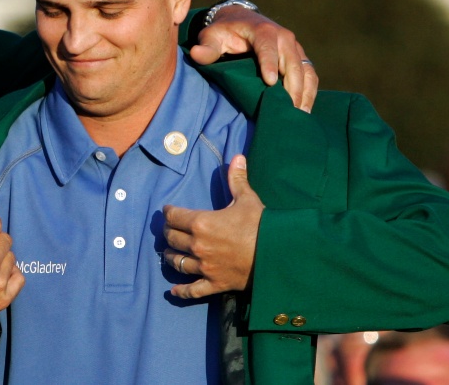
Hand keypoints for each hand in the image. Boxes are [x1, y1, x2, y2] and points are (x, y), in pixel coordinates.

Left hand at [162, 155, 262, 298]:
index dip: (169, 212)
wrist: (279, 254)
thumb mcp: (248, 199)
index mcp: (202, 223)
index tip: (169, 211)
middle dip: (169, 233)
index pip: (173, 216)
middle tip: (170, 230)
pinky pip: (193, 290)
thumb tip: (238, 157)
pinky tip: (174, 291)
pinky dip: (182, 291)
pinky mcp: (215, 283)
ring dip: (171, 257)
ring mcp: (206, 267)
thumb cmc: (262, 225)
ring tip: (171, 254)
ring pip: (177, 263)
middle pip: (172, 239)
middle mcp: (198, 245)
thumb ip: (237, 179)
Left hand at [190, 5, 317, 111]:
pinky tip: (304, 110)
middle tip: (287, 110)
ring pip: (305, 70)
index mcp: (262, 30)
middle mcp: (283, 37)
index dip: (269, 64)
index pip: (268, 48)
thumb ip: (207, 47)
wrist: (241, 20)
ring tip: (298, 115)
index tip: (270, 84)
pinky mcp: (299, 56)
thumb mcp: (212, 36)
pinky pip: (310, 74)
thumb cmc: (225, 32)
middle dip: (291, 86)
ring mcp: (294, 47)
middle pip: (291, 63)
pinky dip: (309, 92)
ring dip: (303, 93)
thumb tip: (196, 54)